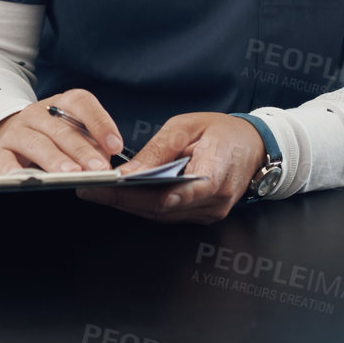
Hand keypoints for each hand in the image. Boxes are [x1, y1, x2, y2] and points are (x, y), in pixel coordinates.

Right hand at [0, 90, 124, 174]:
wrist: (9, 137)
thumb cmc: (50, 138)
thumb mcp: (71, 133)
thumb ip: (90, 144)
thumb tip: (106, 161)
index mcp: (60, 104)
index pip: (80, 103)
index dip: (100, 122)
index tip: (116, 146)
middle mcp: (37, 113)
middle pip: (62, 129)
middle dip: (83, 150)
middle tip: (99, 169)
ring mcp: (16, 131)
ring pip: (37, 143)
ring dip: (56, 160)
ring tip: (72, 174)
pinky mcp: (0, 151)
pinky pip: (6, 160)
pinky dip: (15, 170)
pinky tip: (27, 178)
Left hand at [76, 112, 265, 223]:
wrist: (255, 146)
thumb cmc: (223, 131)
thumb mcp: (188, 127)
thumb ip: (159, 150)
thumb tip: (129, 171)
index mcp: (216, 174)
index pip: (177, 193)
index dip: (141, 194)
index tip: (111, 187)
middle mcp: (214, 201)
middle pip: (161, 208)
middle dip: (121, 200)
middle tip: (88, 189)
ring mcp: (209, 213)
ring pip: (161, 215)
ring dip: (127, 204)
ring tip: (96, 191)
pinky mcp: (202, 215)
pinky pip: (167, 213)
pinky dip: (142, 204)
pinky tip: (119, 194)